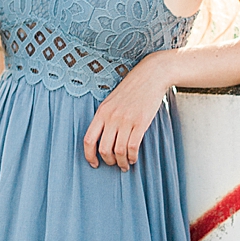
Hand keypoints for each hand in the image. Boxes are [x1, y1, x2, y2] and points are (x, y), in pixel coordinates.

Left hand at [82, 53, 171, 170]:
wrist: (150, 75)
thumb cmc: (131, 89)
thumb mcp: (112, 100)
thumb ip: (105, 117)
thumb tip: (102, 139)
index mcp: (101, 112)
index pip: (88, 139)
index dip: (89, 156)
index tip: (94, 164)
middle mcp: (111, 117)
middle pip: (104, 149)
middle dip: (108, 161)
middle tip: (114, 164)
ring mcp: (126, 120)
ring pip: (119, 151)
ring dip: (122, 162)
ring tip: (125, 164)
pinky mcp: (140, 122)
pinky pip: (133, 147)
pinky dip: (132, 157)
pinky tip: (134, 158)